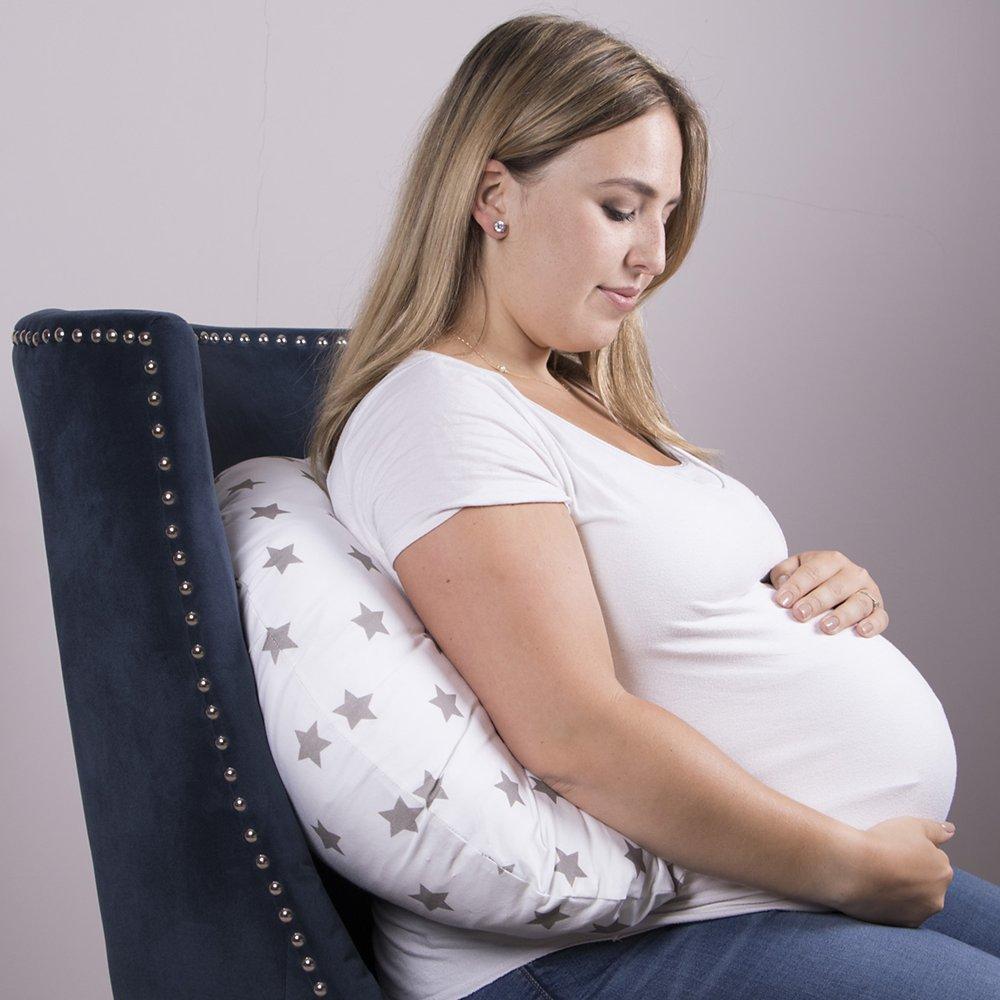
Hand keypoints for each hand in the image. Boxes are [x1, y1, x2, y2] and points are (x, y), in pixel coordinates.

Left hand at [762, 550, 887, 637]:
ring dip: (843, 615)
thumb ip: (783, 573)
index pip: (812, 572)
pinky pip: (880, 617)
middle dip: (816, 602)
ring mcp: (868, 591)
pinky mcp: (878, 609)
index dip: (796, 586)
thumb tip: (782, 583)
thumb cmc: (806, 581)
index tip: (782, 601)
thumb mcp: (792, 570)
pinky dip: (873, 625)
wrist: (827, 590)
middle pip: (835, 588)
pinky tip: (861, 632)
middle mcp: (853, 573)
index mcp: (830, 560)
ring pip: (859, 603)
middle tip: (799, 614)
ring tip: (826, 627)